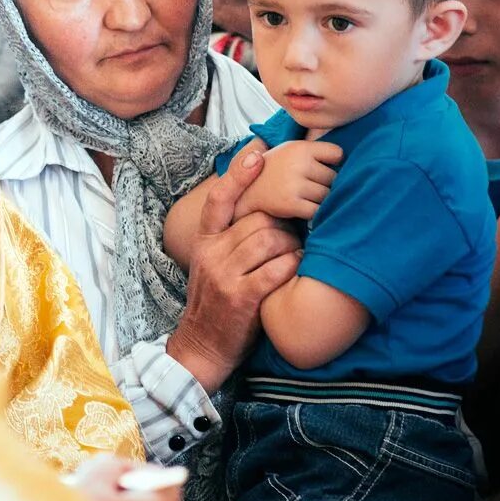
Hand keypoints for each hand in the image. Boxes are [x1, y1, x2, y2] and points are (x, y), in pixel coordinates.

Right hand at [167, 150, 302, 393]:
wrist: (203, 347)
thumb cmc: (218, 303)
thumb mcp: (214, 266)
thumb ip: (231, 239)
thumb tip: (263, 210)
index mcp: (204, 242)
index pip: (220, 200)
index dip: (239, 174)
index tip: (258, 153)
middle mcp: (212, 255)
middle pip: (257, 220)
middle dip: (283, 225)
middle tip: (294, 237)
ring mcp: (225, 276)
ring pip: (269, 241)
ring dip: (291, 246)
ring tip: (295, 256)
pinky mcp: (242, 298)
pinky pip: (276, 270)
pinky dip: (292, 267)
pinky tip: (297, 271)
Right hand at [234, 139, 341, 221]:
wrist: (244, 191)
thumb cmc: (274, 171)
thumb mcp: (291, 150)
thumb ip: (316, 150)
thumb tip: (349, 157)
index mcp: (300, 147)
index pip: (337, 154)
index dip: (333, 163)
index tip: (323, 168)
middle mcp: (298, 163)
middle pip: (334, 178)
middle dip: (326, 184)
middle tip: (311, 186)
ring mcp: (294, 184)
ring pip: (327, 196)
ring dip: (321, 200)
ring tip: (306, 197)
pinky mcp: (290, 203)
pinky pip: (317, 211)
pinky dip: (314, 213)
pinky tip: (304, 209)